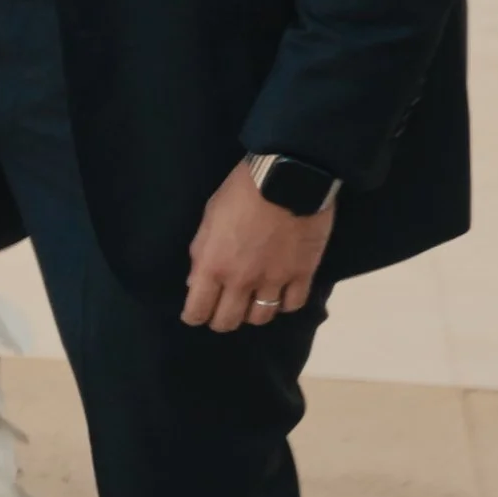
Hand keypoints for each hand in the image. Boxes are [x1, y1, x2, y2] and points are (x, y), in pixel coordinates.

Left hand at [182, 162, 334, 331]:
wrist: (289, 174)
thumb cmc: (242, 191)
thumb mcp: (209, 218)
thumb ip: (201, 253)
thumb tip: (195, 283)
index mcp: (213, 267)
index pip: (197, 312)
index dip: (195, 316)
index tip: (197, 312)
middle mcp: (241, 281)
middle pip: (227, 322)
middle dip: (222, 318)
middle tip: (226, 307)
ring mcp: (274, 280)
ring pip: (260, 318)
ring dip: (254, 312)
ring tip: (254, 300)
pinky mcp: (302, 274)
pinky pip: (292, 305)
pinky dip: (285, 303)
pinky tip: (281, 293)